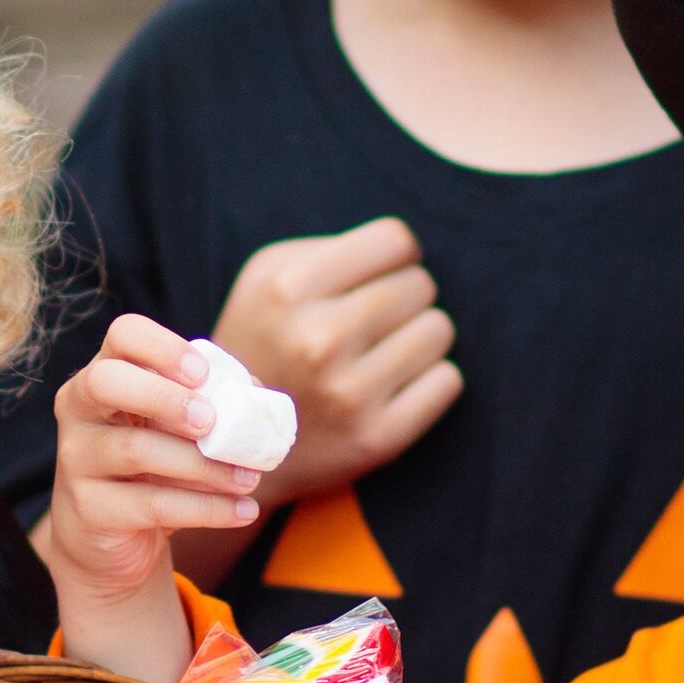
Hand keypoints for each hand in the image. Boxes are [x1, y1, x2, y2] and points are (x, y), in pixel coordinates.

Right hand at [40, 317, 255, 682]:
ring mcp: (77, 459)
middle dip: (164, 396)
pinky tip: (243, 510)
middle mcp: (80, 409)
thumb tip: (257, 396)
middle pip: (106, 381)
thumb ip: (213, 404)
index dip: (163, 347)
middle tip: (211, 421)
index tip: (203, 374)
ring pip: (137, 450)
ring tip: (249, 478)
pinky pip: (151, 505)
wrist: (110, 538)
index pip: (123, 334)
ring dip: (205, 465)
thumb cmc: (153, 467)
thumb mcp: (177, 429)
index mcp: (106, 374)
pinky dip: (207, 509)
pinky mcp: (89, 509)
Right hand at [209, 217, 457, 506]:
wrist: (236, 442)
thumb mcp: (267, 278)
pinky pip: (447, 381)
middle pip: (420, 285)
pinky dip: (430, 379)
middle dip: (404, 296)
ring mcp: (348, 393)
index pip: (395, 241)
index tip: (378, 275)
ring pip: (439, 330)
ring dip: (419, 336)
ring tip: (380, 352)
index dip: (394, 255)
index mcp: (287, 289)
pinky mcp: (378, 438)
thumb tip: (407, 251)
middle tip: (373, 320)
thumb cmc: (266, 342)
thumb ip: (333, 250)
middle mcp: (317, 340)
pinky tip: (392, 385)